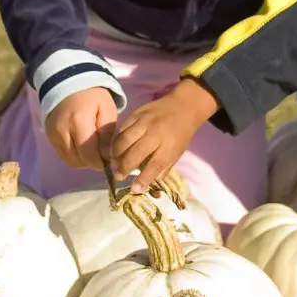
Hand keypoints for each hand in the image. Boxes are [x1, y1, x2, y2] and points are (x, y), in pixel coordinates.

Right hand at [45, 87, 118, 170]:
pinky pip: (64, 155)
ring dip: (84, 159)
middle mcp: (62, 131)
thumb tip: (109, 157)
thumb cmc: (93, 94)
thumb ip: (108, 134)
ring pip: (71, 161)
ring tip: (92, 147)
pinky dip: (75, 154)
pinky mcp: (49, 136)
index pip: (90, 156)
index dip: (102, 162)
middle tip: (103, 152)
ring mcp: (53, 135)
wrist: (68, 80)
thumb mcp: (107, 109)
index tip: (111, 158)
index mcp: (78, 123)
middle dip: (93, 161)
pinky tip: (82, 144)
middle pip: (80, 162)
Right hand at [111, 78, 218, 193]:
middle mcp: (156, 133)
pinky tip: (114, 148)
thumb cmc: (181, 133)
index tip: (134, 189)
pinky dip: (116, 140)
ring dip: (116, 154)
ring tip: (114, 163)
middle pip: (135, 152)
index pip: (154, 165)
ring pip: (124, 139)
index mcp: (169, 145)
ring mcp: (145, 121)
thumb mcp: (178, 153)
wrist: (183, 106)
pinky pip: (122, 128)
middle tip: (118, 176)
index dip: (143, 179)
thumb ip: (163, 167)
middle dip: (124, 167)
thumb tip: (147, 183)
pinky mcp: (137, 113)